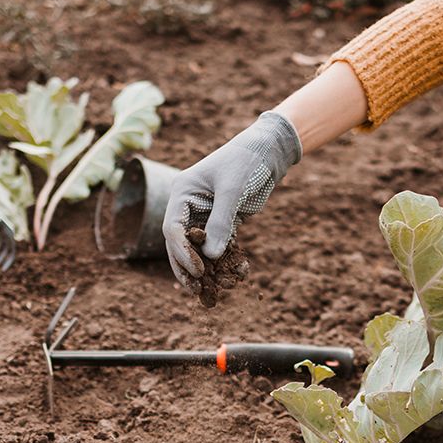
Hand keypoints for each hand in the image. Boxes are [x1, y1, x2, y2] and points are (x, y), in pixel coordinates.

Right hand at [163, 111, 301, 288]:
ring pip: (198, 248)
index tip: (198, 271)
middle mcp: (189, 205)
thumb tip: (211, 256)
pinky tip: (232, 277)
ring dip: (204, 269)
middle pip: (180, 243)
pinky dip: (223, 261)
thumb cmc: (247, 161)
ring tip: (208, 291)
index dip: (183, 253)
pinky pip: (218, 245)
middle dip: (187, 267)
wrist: (270, 150)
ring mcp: (205, 214)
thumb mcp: (233, 189)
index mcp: (182, 192)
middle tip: (195, 290)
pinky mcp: (223, 221)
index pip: (173, 228)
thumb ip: (221, 221)